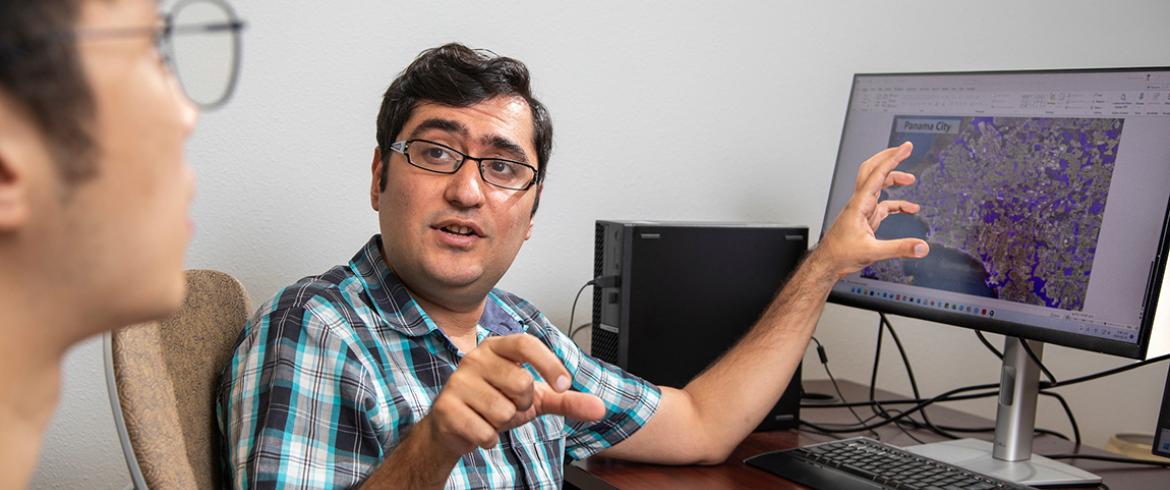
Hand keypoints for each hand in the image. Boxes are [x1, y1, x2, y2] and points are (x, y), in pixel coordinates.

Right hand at [421, 334, 605, 459]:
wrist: (453, 427)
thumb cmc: (495, 403)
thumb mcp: (534, 399)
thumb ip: (566, 400)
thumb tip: (600, 408)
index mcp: (497, 348)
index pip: (525, 343)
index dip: (548, 362)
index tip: (564, 384)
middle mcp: (475, 358)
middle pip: (521, 383)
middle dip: (523, 404)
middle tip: (509, 405)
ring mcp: (457, 383)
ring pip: (504, 411)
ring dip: (504, 423)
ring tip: (491, 416)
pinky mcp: (446, 409)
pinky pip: (486, 431)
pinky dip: (489, 438)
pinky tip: (479, 429)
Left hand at [815, 142, 929, 277]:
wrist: (826, 264)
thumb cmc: (839, 255)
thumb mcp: (873, 252)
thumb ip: (900, 248)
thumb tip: (921, 246)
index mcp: (859, 204)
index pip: (878, 174)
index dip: (893, 159)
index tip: (906, 148)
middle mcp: (860, 203)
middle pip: (872, 171)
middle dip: (888, 158)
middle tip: (904, 150)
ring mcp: (862, 210)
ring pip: (877, 186)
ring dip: (893, 179)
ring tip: (910, 179)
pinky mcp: (865, 219)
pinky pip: (883, 205)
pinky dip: (896, 203)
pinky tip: (908, 208)